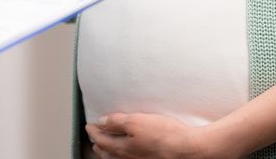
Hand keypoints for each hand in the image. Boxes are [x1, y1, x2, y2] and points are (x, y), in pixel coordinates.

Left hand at [85, 113, 208, 158]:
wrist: (185, 148)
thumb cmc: (163, 135)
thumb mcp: (135, 121)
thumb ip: (116, 122)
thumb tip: (101, 122)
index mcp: (121, 148)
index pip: (101, 139)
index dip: (93, 131)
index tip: (89, 125)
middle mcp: (128, 158)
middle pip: (107, 152)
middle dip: (99, 142)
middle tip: (94, 136)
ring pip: (117, 158)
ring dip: (108, 151)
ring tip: (106, 146)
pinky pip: (129, 158)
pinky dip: (122, 154)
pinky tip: (128, 151)